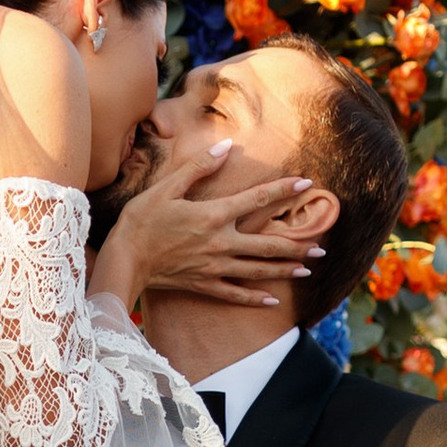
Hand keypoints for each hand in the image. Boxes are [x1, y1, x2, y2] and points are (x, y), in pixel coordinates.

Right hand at [89, 140, 316, 317]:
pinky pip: (235, 294)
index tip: (307, 183)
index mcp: (213, 216)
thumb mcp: (166, 187)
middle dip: (297, 244)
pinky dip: (255, 298)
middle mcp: (220, 243)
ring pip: (258, 270)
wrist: (123, 261)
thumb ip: (198, 166)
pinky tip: (273, 300)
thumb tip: (227, 146)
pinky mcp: (203, 285)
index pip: (257, 200)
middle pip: (267, 244)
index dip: (283, 190)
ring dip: (286, 270)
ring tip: (308, 268)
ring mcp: (214, 267)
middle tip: (323, 245)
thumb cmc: (141, 221)